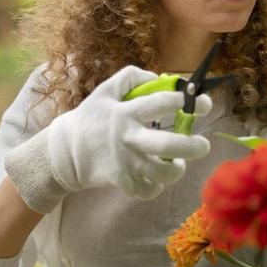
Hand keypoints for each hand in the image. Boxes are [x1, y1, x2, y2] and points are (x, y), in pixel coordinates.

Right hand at [47, 66, 210, 198]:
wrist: (61, 152)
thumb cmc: (89, 119)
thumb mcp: (105, 91)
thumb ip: (131, 77)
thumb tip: (159, 78)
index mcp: (125, 112)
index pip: (160, 103)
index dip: (186, 101)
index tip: (204, 104)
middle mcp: (127, 137)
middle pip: (167, 144)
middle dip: (192, 146)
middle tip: (203, 145)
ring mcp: (124, 162)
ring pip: (161, 172)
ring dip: (176, 170)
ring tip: (179, 163)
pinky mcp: (121, 181)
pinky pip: (147, 190)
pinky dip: (156, 186)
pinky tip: (158, 178)